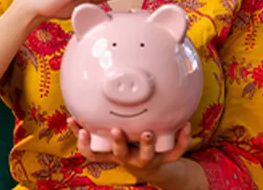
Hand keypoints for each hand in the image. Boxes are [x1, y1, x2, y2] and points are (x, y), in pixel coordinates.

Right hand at [68, 117, 190, 181]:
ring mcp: (147, 159)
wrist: (152, 166)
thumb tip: (77, 95)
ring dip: (146, 144)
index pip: (93, 153)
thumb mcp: (109, 137)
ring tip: (147, 132)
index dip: (85, 144)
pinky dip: (182, 139)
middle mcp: (127, 158)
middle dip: (118, 143)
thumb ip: (96, 120)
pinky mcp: (166, 159)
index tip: (82, 131)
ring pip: (146, 155)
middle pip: (120, 154)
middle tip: (116, 130)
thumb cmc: (127, 145)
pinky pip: (176, 151)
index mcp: (112, 153)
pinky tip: (185, 124)